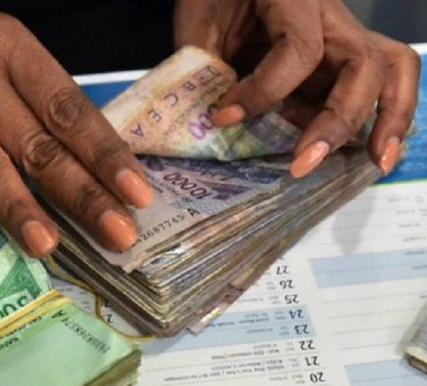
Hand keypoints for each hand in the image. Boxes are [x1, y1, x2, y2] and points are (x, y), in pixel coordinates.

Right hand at [0, 2, 152, 255]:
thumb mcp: (11, 53)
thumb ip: (48, 102)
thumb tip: (101, 167)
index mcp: (14, 51)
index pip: (68, 110)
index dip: (104, 154)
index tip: (136, 194)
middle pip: (35, 143)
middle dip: (80, 194)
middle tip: (116, 234)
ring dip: (15, 205)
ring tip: (47, 244)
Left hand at [175, 0, 419, 176]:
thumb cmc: (212, 2)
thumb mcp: (200, 28)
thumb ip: (207, 70)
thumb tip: (214, 128)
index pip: (300, 49)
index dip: (263, 91)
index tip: (222, 118)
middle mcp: (330, 16)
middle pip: (363, 64)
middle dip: (338, 120)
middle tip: (302, 163)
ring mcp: (342, 36)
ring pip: (391, 69)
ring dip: (388, 118)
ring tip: (376, 161)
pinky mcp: (340, 60)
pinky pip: (380, 83)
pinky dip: (384, 116)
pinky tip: (373, 151)